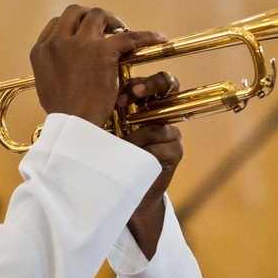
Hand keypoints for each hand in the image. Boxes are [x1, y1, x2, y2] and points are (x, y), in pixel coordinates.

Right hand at [30, 5, 165, 126]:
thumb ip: (51, 70)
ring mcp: (81, 44)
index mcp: (41, 50)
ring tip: (121, 30)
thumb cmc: (62, 114)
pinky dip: (146, 36)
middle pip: (75, 12)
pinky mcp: (104, 51)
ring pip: (98, 15)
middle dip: (90, 16)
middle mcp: (58, 42)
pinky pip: (129, 36)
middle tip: (104, 27)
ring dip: (111, 20)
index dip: (71, 25)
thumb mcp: (46, 87)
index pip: (56, 24)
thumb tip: (61, 66)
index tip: (83, 32)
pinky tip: (158, 38)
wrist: (73, 125)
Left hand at [121, 72, 183, 258]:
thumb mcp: (103, 131)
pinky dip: (145, 154)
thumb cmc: (107, 159)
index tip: (121, 97)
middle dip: (151, 86)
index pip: (148, 83)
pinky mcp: (175, 152)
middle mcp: (159, 116)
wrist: (120, 193)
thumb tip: (101, 97)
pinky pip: (162, 146)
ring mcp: (170, 134)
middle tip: (135, 95)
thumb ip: (106, 112)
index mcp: (141, 107)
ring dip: (137, 139)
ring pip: (158, 126)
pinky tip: (136, 161)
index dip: (139, 84)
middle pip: (167, 86)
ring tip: (125, 149)